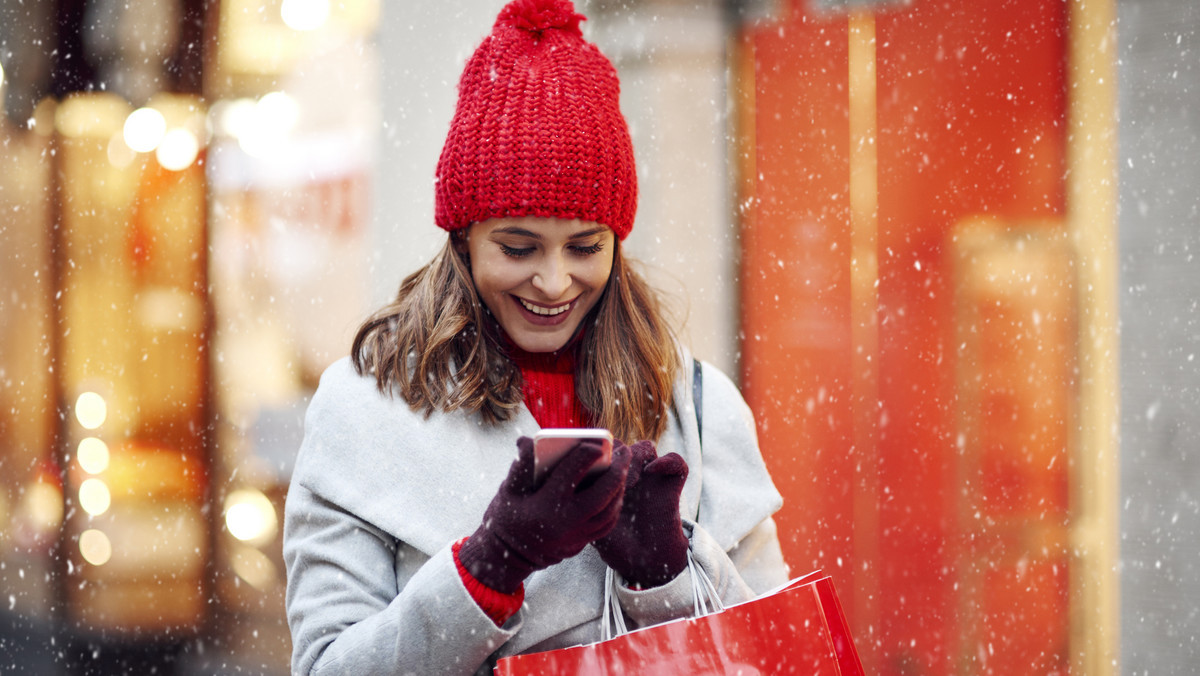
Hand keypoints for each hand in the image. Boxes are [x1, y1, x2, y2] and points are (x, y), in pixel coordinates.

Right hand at [458, 436, 629, 592]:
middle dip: (617, 471)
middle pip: (601, 495)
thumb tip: (528, 440)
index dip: (586, 454)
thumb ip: (521, 463)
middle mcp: (565, 522)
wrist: (506, 556)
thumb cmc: (507, 517)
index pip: (572, 473)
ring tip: (623, 469)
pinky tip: (616, 492)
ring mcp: (575, 536)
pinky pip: (607, 525)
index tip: (596, 443)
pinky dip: (615, 507)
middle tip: (624, 452)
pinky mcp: (580, 545)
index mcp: (545, 504)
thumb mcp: (508, 489)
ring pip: (609, 512)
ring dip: (620, 489)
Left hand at [593, 440, 688, 588]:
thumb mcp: (591, 524)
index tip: (590, 473)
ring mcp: (651, 478)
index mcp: (608, 479)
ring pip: (645, 447)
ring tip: (629, 482)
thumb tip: (568, 482)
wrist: (644, 562)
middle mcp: (630, 474)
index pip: (601, 451)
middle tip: (609, 476)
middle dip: (615, 455)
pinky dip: (666, 460)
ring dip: (636, 457)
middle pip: (622, 446)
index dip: (595, 455)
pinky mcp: (671, 485)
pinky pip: (676, 461)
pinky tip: (652, 471)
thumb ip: (583, 502)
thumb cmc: (615, 543)